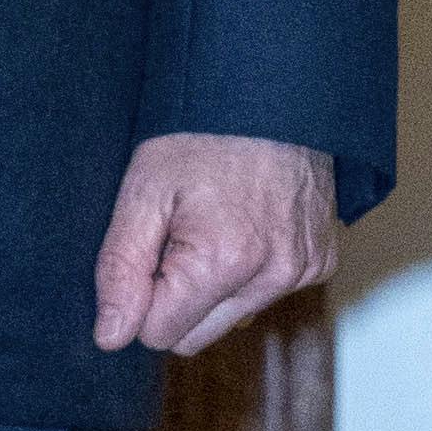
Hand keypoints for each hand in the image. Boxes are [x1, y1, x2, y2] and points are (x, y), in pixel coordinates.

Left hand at [91, 130, 336, 361]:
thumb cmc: (200, 135)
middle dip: (175, 299)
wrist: (268, 93)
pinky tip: (242, 225)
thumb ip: (121, 268)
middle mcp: (273, 276)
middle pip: (197, 337)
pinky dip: (248, 273)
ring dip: (212, 288)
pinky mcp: (321, 263)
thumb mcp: (142, 192)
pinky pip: (266, 294)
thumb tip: (110, 336)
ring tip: (211, 225)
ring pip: (231, 318)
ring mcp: (303, 271)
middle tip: (175, 236)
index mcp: (223, 261)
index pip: (160, 334)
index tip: (148, 248)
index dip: (141, 296)